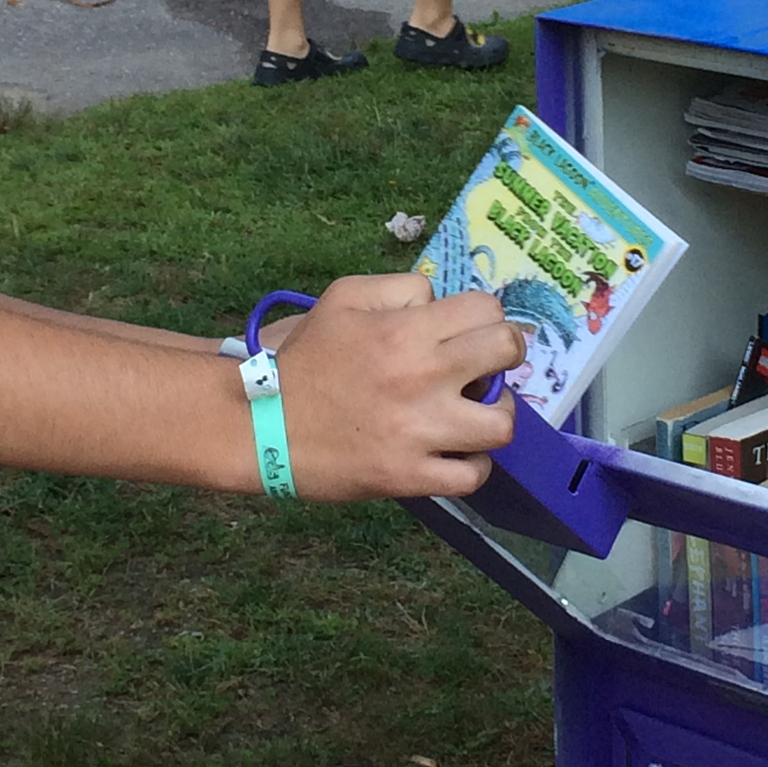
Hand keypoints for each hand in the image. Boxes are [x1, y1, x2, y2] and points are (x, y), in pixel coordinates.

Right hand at [272, 274, 523, 501]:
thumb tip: (441, 303)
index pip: (487, 309)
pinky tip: (457, 453)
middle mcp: (422, 377)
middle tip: (484, 367)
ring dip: (496, 414)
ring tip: (475, 414)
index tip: (470, 332)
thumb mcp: (343, 297)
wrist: (262, 422)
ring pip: (501, 423)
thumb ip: (399, 289)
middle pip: (506, 352)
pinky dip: (472, 465)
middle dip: (503, 353)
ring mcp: (420, 432)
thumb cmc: (306, 358)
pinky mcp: (410, 477)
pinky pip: (472, 476)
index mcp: (406, 330)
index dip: (484, 316)